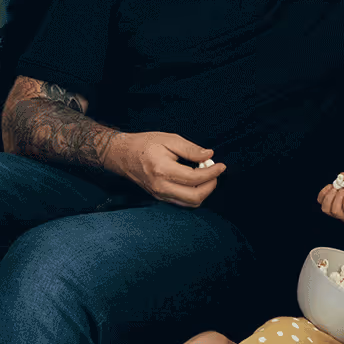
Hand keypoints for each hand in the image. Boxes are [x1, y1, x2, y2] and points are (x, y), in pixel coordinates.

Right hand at [104, 132, 224, 208]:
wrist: (122, 155)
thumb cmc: (144, 144)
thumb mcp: (169, 139)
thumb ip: (190, 149)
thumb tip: (208, 155)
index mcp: (163, 170)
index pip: (195, 178)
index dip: (212, 173)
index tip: (221, 165)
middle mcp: (161, 187)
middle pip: (195, 197)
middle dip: (210, 185)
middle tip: (214, 172)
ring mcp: (160, 194)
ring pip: (190, 203)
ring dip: (203, 191)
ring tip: (205, 175)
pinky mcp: (160, 197)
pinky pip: (182, 202)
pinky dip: (194, 193)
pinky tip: (194, 180)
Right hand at [317, 173, 343, 221]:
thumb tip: (341, 175)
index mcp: (334, 204)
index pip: (321, 202)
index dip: (323, 194)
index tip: (330, 186)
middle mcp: (338, 211)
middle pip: (325, 208)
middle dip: (329, 196)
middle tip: (336, 188)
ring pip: (334, 211)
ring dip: (337, 198)